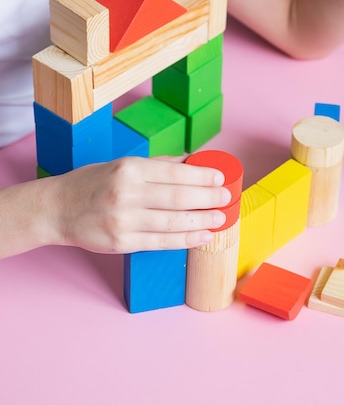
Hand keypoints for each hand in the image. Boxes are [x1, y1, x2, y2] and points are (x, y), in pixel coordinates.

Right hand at [47, 156, 231, 253]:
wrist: (56, 209)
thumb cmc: (92, 184)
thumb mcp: (122, 165)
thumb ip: (158, 165)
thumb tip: (193, 161)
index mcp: (128, 169)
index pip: (175, 173)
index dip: (202, 177)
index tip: (220, 179)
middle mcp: (126, 193)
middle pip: (178, 197)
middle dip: (208, 198)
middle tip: (226, 199)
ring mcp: (124, 220)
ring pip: (173, 222)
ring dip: (202, 221)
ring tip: (220, 219)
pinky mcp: (122, 243)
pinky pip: (161, 242)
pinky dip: (185, 240)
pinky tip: (202, 236)